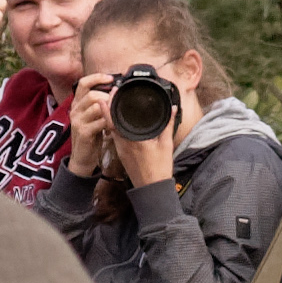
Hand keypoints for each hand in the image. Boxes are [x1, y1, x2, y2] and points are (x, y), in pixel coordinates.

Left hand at [73, 72, 181, 186]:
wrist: (152, 189)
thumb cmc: (159, 168)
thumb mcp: (166, 144)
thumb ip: (167, 124)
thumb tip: (171, 108)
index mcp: (132, 140)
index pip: (115, 120)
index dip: (110, 106)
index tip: (110, 93)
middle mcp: (123, 144)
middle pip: (110, 122)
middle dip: (110, 106)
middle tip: (111, 93)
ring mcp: (120, 149)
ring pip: (111, 129)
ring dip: (111, 116)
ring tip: (114, 103)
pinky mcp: (121, 154)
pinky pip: (115, 136)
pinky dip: (115, 126)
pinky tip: (119, 120)